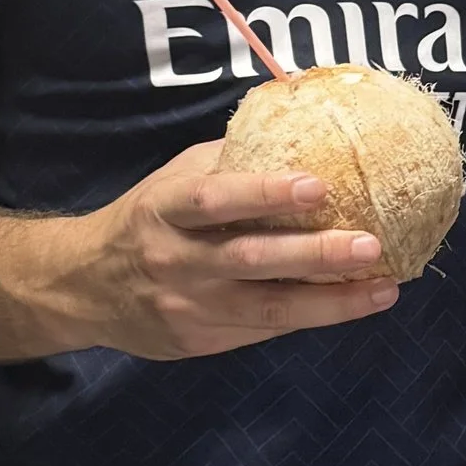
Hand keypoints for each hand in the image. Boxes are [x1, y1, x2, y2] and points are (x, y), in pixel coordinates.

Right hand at [58, 142, 403, 359]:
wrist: (81, 289)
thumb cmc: (146, 221)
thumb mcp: (172, 181)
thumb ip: (229, 161)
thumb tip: (301, 124)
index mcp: (167, 209)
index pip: (217, 199)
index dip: (266, 193)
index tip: (319, 185)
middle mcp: (177, 260)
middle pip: (251, 260)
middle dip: (315, 254)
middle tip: (370, 243)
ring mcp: (189, 307)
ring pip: (268, 309)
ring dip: (332, 301)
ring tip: (384, 288)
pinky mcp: (201, 341)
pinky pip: (264, 330)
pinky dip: (312, 317)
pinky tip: (355, 304)